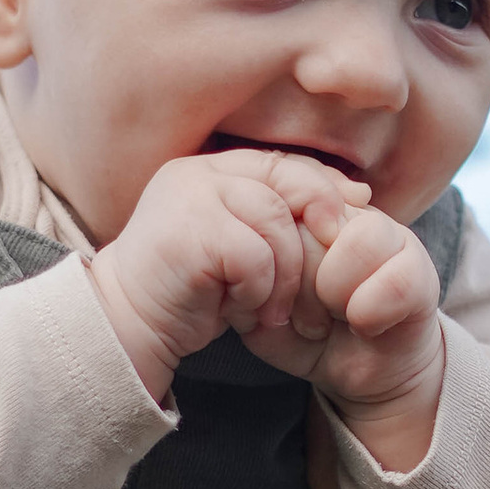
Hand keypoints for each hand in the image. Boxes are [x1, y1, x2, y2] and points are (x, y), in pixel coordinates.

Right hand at [90, 149, 364, 396]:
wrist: (131, 326)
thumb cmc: (193, 291)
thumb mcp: (244, 246)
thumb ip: (284, 218)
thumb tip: (358, 193)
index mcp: (213, 168)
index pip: (285, 162)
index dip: (325, 189)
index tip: (350, 222)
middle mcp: (198, 172)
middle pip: (287, 180)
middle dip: (317, 224)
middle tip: (328, 275)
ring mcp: (189, 197)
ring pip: (274, 221)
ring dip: (285, 275)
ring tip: (271, 310)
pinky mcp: (187, 232)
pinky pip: (253, 256)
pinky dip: (258, 291)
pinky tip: (242, 313)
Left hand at [240, 194, 446, 473]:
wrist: (357, 372)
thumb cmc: (303, 333)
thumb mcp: (261, 303)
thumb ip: (250, 270)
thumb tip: (253, 244)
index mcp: (305, 211)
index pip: (277, 209)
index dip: (271, 264)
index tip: (273, 300)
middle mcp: (347, 212)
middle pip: (311, 226)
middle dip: (298, 287)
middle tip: (304, 318)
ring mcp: (390, 235)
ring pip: (356, 243)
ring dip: (335, 296)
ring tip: (333, 318)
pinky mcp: (420, 269)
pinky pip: (394, 280)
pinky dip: (370, 313)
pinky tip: (365, 326)